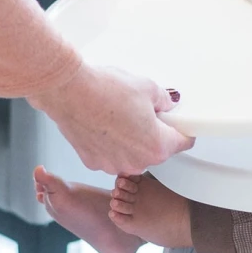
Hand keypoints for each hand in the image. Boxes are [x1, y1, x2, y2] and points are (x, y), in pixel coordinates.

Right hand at [35, 62, 192, 175]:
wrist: (68, 91)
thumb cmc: (105, 90)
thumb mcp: (147, 87)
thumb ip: (164, 100)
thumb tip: (166, 105)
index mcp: (157, 147)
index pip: (183, 143)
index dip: (182, 129)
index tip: (178, 123)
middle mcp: (137, 163)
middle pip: (155, 150)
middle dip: (153, 133)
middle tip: (141, 111)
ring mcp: (113, 165)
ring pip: (131, 154)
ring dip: (129, 139)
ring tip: (117, 116)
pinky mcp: (93, 163)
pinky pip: (109, 154)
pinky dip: (109, 142)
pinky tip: (101, 123)